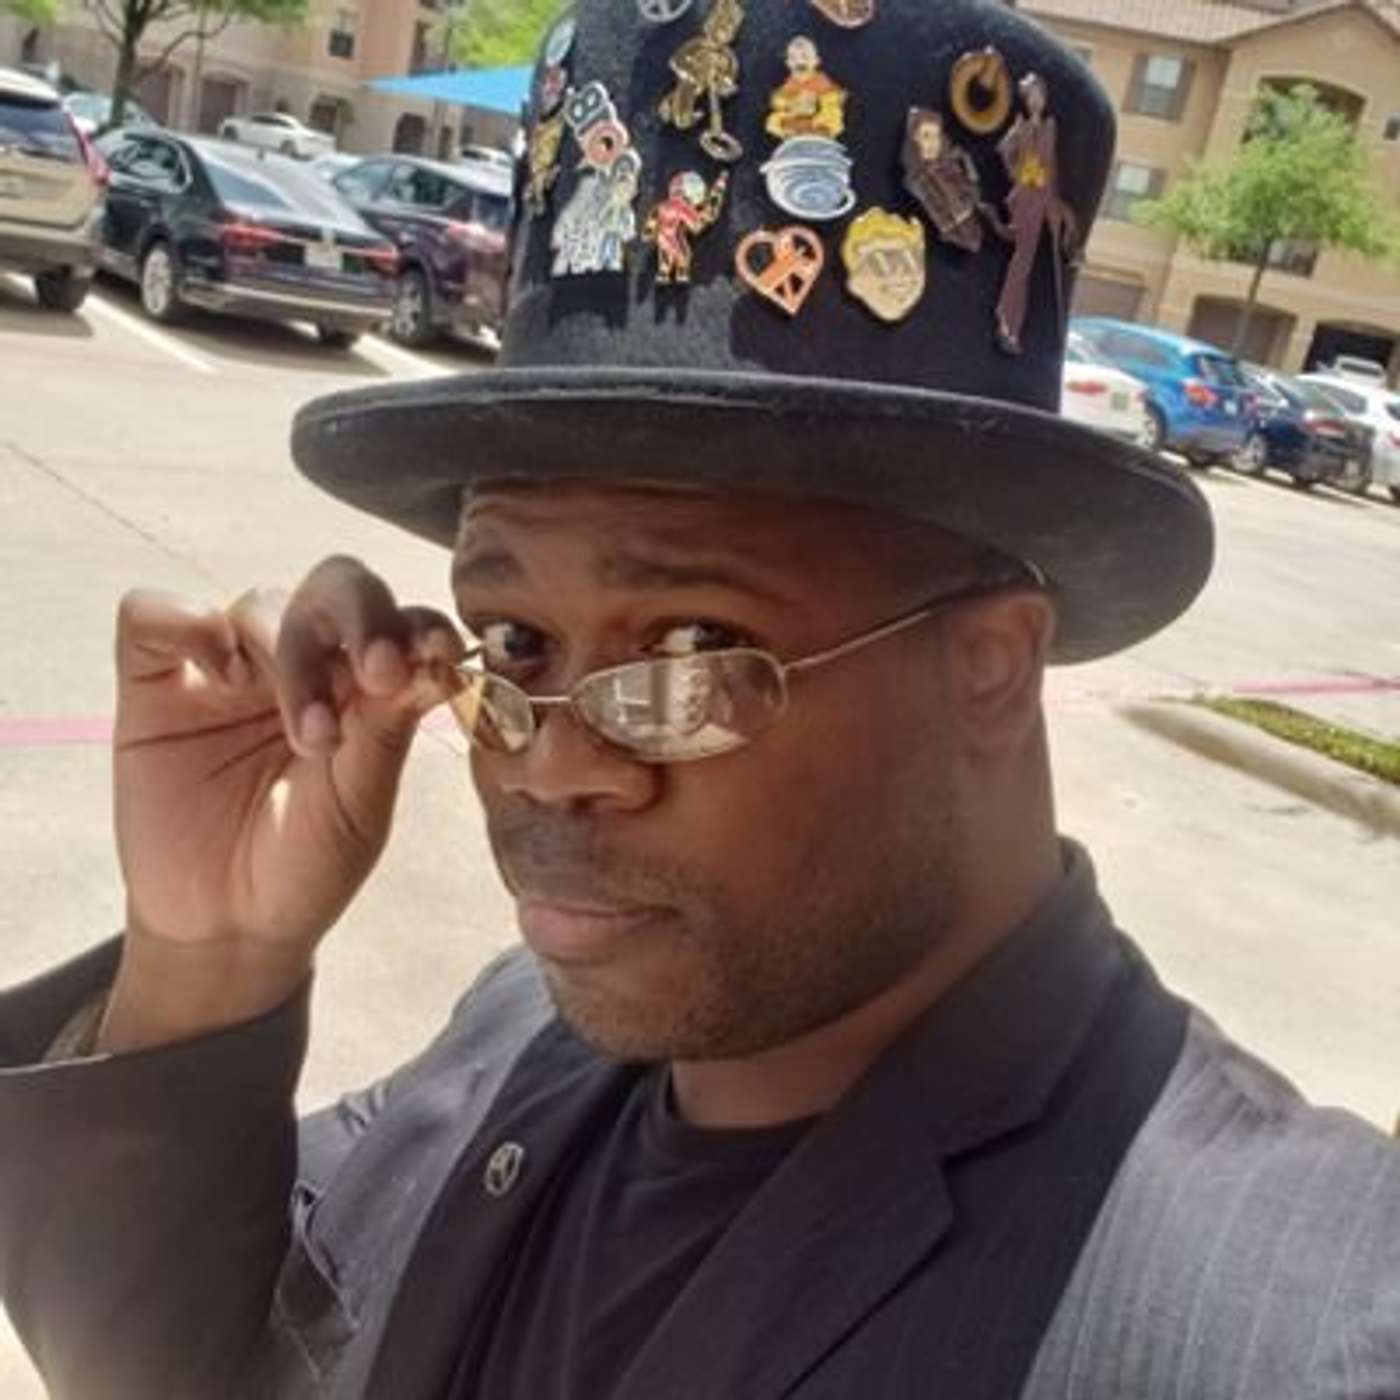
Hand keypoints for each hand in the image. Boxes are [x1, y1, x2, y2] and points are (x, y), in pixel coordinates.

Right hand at [104, 558, 463, 1049]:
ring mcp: (228, 670)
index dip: (418, 624)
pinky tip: (219, 676)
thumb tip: (429, 652)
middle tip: (378, 670)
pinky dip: (183, 622)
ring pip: (261, 602)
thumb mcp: (359, 804)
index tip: (434, 653)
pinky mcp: (155, 683)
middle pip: (333, 588)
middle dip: (360, 615)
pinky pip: (152, 613)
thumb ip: (386, 725)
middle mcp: (302, 665)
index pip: (398, 621)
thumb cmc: (305, 866)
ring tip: (307, 736)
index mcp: (365, 688)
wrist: (224, 928)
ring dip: (292, 654)